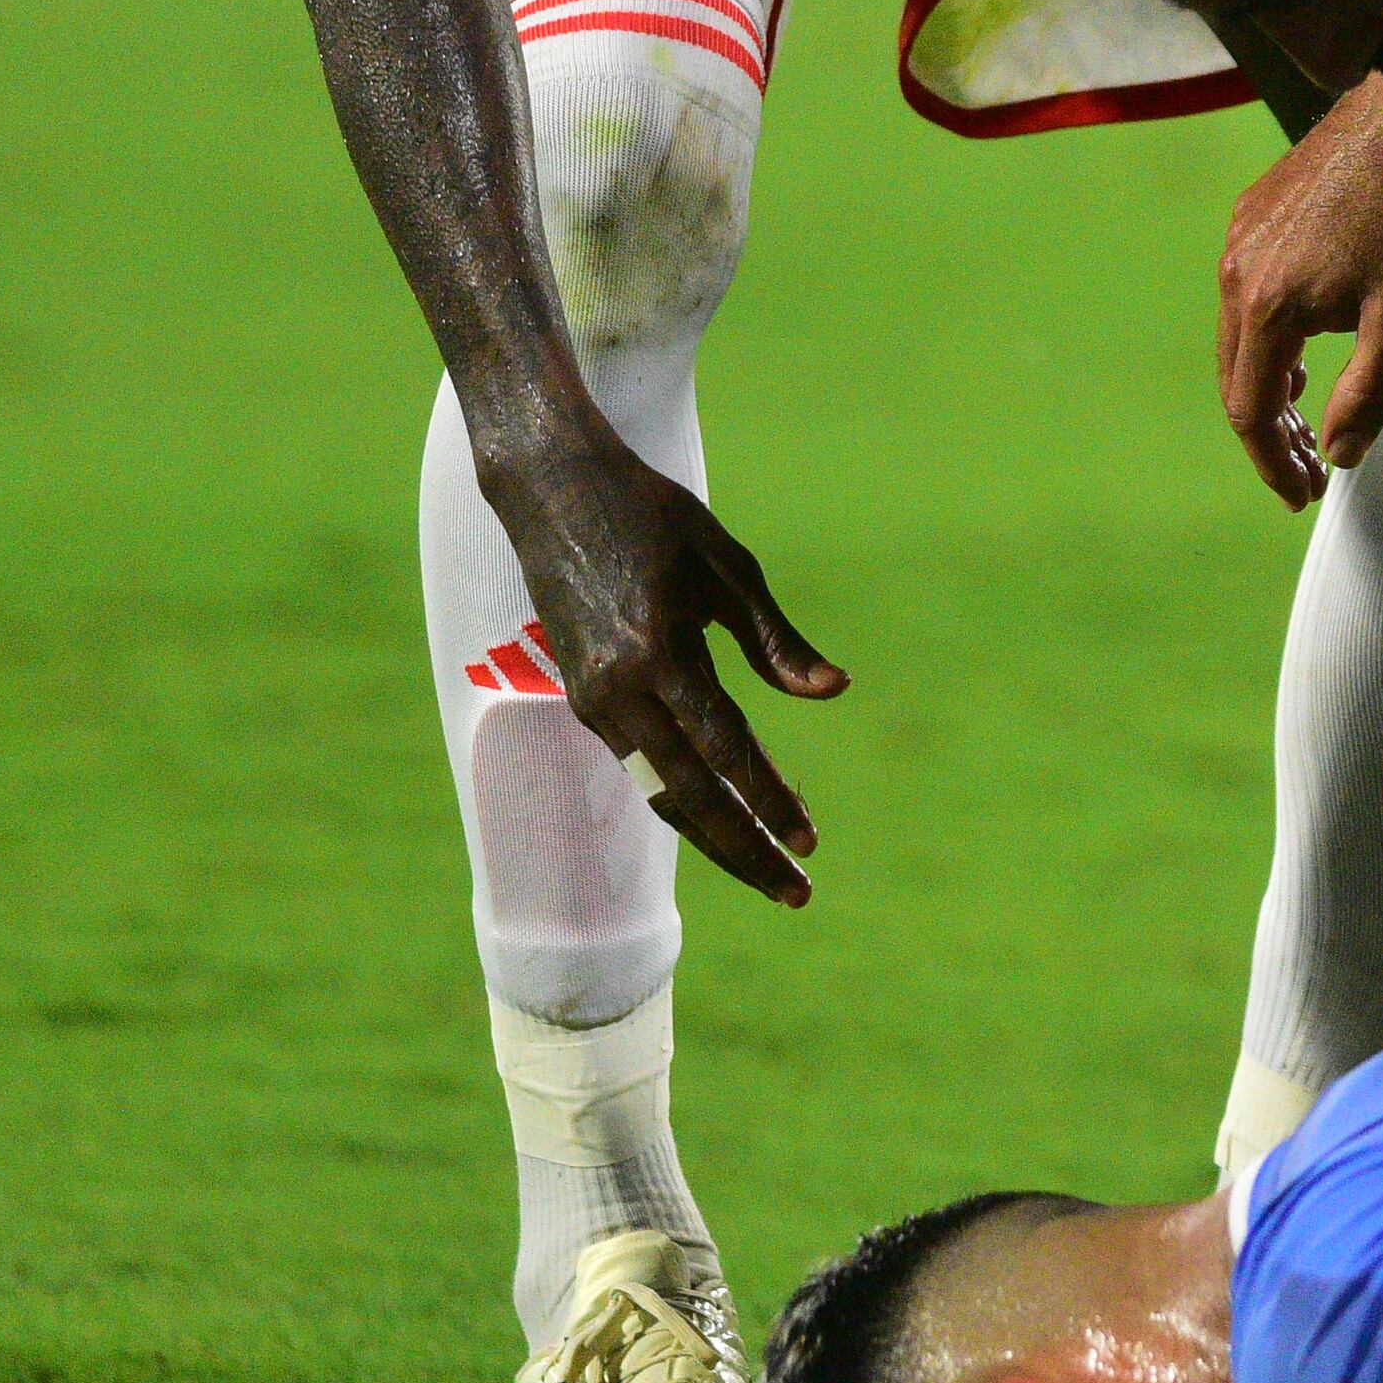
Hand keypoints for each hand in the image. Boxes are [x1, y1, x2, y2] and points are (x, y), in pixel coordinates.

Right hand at [487, 441, 842, 907]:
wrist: (551, 489)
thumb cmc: (653, 516)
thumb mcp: (729, 566)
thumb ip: (775, 640)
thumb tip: (831, 692)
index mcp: (659, 653)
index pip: (725, 749)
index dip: (769, 800)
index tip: (809, 844)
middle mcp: (619, 689)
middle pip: (687, 796)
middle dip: (743, 849)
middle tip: (798, 893)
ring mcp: (594, 698)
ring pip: (659, 790)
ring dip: (714, 833)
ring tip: (769, 866)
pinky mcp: (585, 695)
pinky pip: (641, 762)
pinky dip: (684, 794)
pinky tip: (725, 811)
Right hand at [1220, 63, 1382, 508]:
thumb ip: (1370, 391)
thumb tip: (1339, 454)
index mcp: (1268, 310)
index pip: (1252, 411)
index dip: (1274, 461)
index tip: (1301, 495)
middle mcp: (1236, 277)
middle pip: (1238, 380)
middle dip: (1271, 435)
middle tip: (1307, 472)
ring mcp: (1238, 242)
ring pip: (1239, 338)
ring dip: (1271, 386)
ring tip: (1309, 417)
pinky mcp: (1250, 215)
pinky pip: (1246, 295)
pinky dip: (1270, 338)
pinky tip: (1306, 347)